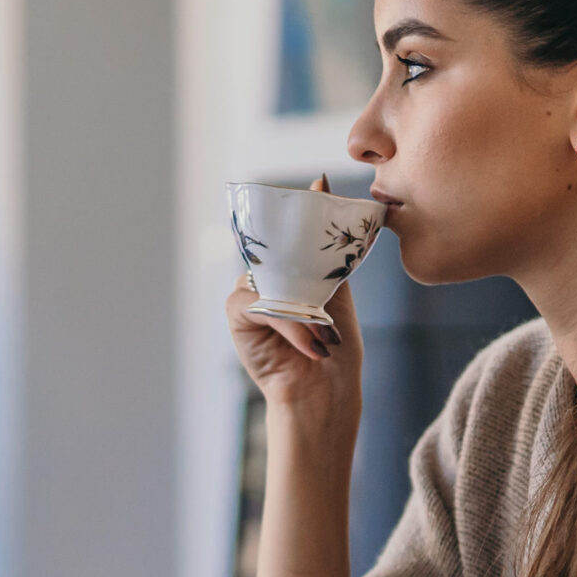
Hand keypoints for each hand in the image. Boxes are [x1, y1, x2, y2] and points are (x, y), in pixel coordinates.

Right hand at [229, 177, 362, 425]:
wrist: (325, 393)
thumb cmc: (336, 349)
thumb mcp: (338, 292)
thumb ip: (327, 252)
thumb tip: (324, 190)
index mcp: (292, 270)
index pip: (292, 230)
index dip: (303, 208)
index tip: (322, 183)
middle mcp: (268, 278)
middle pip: (277, 246)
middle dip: (304, 261)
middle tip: (326, 282)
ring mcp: (250, 295)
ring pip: (272, 277)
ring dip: (304, 309)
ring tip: (326, 336)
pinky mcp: (238, 316)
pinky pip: (259, 303)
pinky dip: (290, 325)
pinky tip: (312, 344)